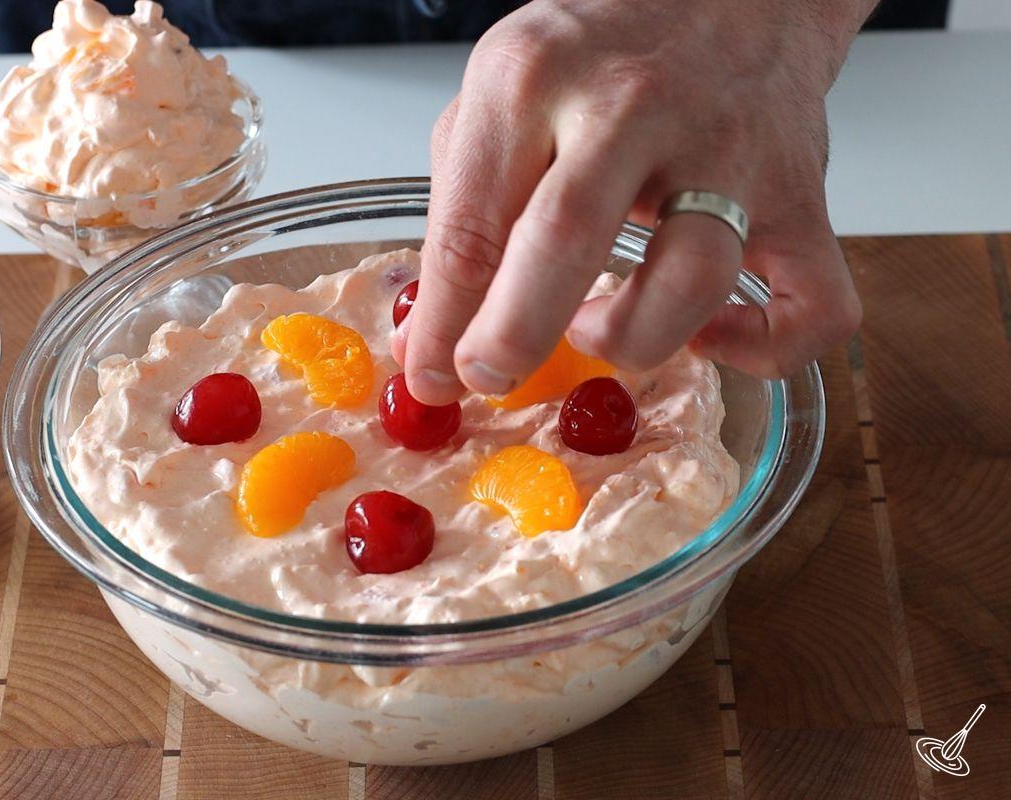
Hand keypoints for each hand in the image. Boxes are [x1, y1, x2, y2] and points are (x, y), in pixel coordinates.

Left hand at [397, 0, 873, 404]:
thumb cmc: (607, 49)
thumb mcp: (503, 90)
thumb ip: (465, 200)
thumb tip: (442, 323)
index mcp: (535, 78)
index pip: (470, 223)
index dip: (440, 322)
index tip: (429, 374)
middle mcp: (631, 108)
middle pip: (565, 239)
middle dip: (512, 335)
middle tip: (489, 376)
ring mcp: (725, 154)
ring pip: (690, 283)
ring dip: (628, 338)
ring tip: (595, 327)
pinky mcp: (799, 197)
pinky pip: (811, 306)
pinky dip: (762, 349)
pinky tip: (708, 337)